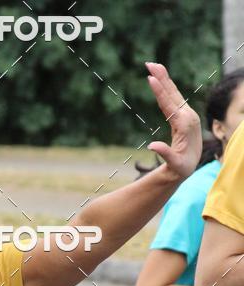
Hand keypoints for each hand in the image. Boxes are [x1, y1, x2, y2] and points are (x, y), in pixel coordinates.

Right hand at [146, 62, 201, 181]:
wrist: (191, 165)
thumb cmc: (182, 167)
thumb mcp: (175, 164)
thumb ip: (165, 154)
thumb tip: (151, 146)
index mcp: (184, 125)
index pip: (169, 105)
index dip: (159, 91)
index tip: (151, 78)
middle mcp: (187, 116)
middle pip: (172, 93)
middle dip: (161, 78)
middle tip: (150, 64)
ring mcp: (187, 113)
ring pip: (173, 93)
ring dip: (163, 79)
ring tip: (153, 66)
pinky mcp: (184, 114)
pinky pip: (173, 98)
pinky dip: (166, 87)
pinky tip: (161, 79)